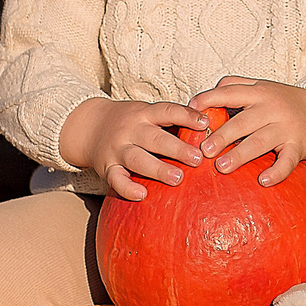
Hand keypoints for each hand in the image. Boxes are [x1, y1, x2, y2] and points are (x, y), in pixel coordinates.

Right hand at [57, 97, 211, 200]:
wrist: (89, 126)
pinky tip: (142, 194)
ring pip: (137, 158)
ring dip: (158, 168)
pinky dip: (127, 188)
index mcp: (145, 113)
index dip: (186, 116)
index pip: (167, 111)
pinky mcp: (106, 167)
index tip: (206, 124)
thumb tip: (215, 131)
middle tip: (198, 159)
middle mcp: (130, 129)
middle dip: (177, 148)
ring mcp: (117, 148)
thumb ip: (175, 123)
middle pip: (154, 138)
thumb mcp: (149, 115)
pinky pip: (115, 179)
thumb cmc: (133, 123)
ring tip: (178, 178)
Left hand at [192, 77, 305, 186]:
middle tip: (204, 150)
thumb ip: (233, 87)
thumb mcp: (261, 87)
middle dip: (223, 135)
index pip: (230, 91)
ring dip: (240, 154)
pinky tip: (263, 181)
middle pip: (243, 121)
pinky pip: (288, 160)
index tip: (191, 111)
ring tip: (222, 167)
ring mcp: (286, 127)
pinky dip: (277, 172)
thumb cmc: (282, 102)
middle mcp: (271, 108)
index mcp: (258, 92)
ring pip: (261, 141)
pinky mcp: (299, 146)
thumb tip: (200, 99)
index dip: (209, 99)